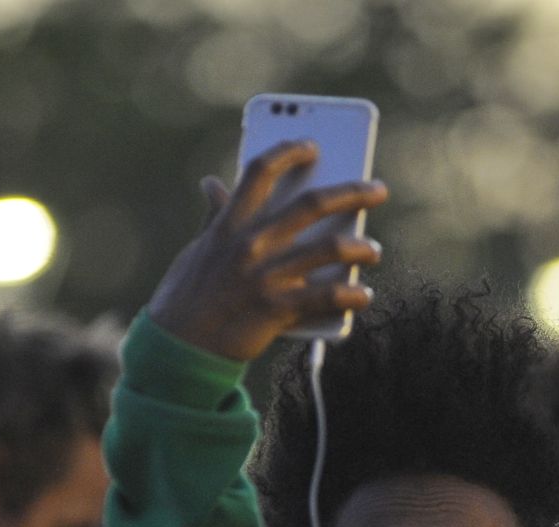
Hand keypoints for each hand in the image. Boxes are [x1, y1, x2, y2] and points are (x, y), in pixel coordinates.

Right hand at [145, 140, 387, 361]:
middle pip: (311, 203)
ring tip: (373, 249)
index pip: (260, 172)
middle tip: (378, 190)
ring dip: (360, 246)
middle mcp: (250, 244)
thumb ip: (215, 216)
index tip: (312, 146)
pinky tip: (364, 295)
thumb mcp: (198, 250)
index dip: (288, 151)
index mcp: (229, 225)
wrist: (180, 347)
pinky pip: (326, 297)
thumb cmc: (187, 297)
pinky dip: (351, 295)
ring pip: (329, 248)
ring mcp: (266, 276)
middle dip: (352, 191)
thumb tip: (212, 183)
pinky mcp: (277, 309)